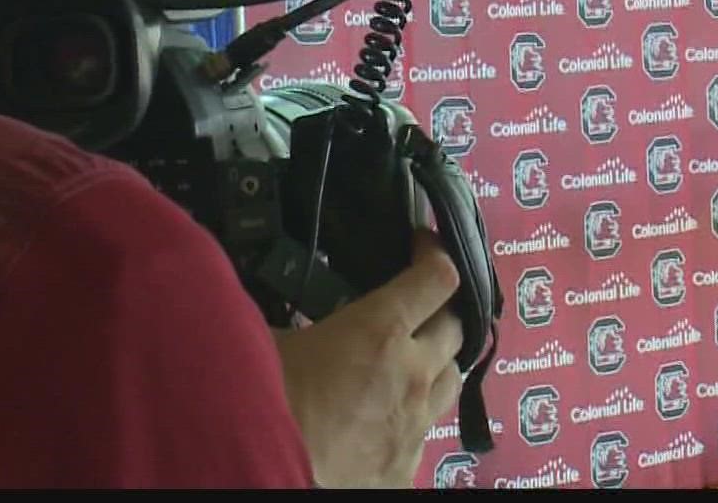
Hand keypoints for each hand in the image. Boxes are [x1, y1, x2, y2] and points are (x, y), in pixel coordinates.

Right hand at [272, 230, 464, 487]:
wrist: (262, 473)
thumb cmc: (263, 402)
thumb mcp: (267, 337)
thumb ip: (285, 307)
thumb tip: (263, 288)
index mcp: (380, 331)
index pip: (438, 277)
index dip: (434, 253)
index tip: (422, 245)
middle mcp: (411, 373)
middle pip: (455, 327)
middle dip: (439, 310)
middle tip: (415, 306)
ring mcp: (415, 424)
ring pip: (453, 379)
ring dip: (437, 363)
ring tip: (411, 361)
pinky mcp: (408, 466)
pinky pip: (426, 431)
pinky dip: (413, 416)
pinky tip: (387, 416)